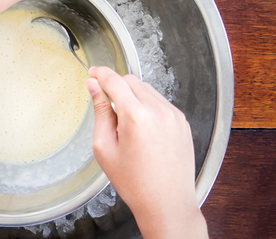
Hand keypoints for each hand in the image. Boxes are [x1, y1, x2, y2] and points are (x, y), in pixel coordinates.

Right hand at [87, 67, 207, 238]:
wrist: (167, 201)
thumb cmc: (136, 182)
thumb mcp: (105, 148)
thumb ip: (100, 112)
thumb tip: (94, 88)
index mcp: (136, 116)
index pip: (114, 80)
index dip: (100, 73)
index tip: (93, 72)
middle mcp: (159, 111)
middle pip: (132, 81)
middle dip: (117, 86)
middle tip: (108, 104)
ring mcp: (174, 115)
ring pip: (148, 90)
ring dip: (134, 97)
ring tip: (128, 125)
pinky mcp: (182, 121)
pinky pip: (161, 103)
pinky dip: (149, 107)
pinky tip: (144, 130)